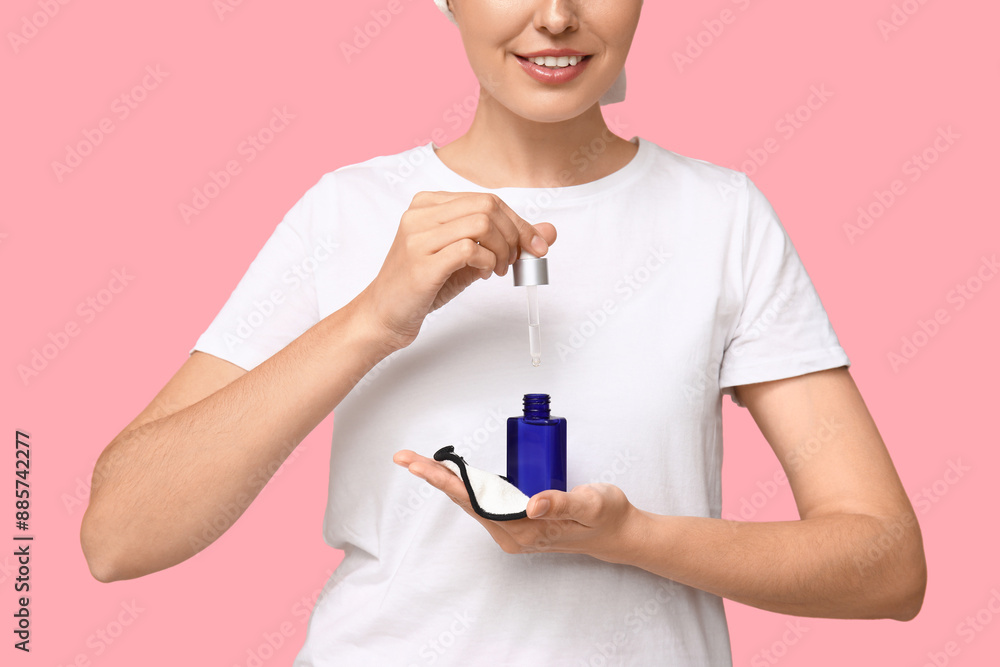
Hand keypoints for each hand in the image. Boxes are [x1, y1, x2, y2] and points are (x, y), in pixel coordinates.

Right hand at [356, 192, 557, 351]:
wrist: (384, 315)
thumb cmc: (423, 285)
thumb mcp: (468, 258)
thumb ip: (504, 242)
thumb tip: (548, 232)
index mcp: (427, 204)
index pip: (486, 200)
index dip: (518, 222)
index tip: (535, 245)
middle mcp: (419, 214)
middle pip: (488, 206)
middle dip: (515, 234)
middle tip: (515, 260)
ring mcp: (418, 237)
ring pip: (482, 224)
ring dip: (502, 250)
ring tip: (498, 270)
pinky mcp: (421, 262)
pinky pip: (469, 249)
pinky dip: (487, 262)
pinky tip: (482, 274)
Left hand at [392, 449, 642, 563]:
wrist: (618, 532)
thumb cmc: (605, 516)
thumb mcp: (590, 504)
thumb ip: (562, 501)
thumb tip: (532, 502)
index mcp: (524, 531)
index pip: (477, 502)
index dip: (448, 482)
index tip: (424, 467)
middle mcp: (512, 534)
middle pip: (465, 502)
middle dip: (435, 478)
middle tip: (406, 458)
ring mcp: (513, 530)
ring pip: (471, 502)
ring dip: (446, 481)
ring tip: (420, 462)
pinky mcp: (517, 521)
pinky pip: (483, 501)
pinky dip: (464, 485)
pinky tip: (451, 473)